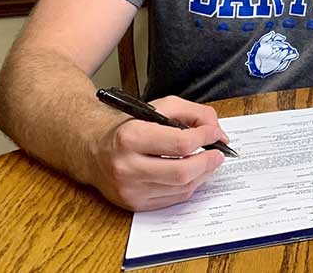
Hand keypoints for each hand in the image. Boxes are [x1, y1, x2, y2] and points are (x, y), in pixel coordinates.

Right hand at [90, 96, 228, 210]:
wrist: (94, 150)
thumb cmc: (131, 125)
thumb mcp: (161, 106)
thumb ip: (194, 114)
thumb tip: (219, 134)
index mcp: (132, 137)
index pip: (180, 144)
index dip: (205, 138)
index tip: (215, 134)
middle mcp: (127, 166)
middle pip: (182, 171)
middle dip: (208, 162)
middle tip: (218, 153)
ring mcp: (130, 190)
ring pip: (181, 188)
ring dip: (202, 174)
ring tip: (208, 161)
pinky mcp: (134, 205)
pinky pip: (173, 199)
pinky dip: (189, 185)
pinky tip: (193, 173)